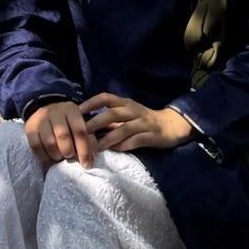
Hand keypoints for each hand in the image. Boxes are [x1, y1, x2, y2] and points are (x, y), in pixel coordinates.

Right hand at [25, 100, 97, 167]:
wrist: (46, 111)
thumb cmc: (68, 123)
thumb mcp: (80, 125)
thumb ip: (88, 140)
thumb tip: (89, 160)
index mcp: (71, 109)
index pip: (79, 130)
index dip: (84, 150)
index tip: (86, 164)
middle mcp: (55, 111)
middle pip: (63, 135)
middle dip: (68, 151)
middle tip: (69, 157)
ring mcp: (40, 118)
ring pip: (49, 142)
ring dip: (56, 155)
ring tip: (60, 156)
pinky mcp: (30, 127)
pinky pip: (36, 146)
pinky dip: (44, 156)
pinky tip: (49, 156)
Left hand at [81, 93, 195, 153]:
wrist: (171, 125)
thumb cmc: (143, 120)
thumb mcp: (127, 114)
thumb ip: (110, 119)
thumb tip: (87, 125)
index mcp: (125, 103)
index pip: (106, 97)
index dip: (91, 102)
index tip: (77, 110)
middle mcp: (133, 110)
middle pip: (112, 114)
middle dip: (96, 122)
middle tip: (82, 132)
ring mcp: (143, 123)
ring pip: (123, 129)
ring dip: (108, 138)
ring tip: (96, 147)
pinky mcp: (151, 135)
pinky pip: (137, 140)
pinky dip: (125, 145)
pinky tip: (116, 150)